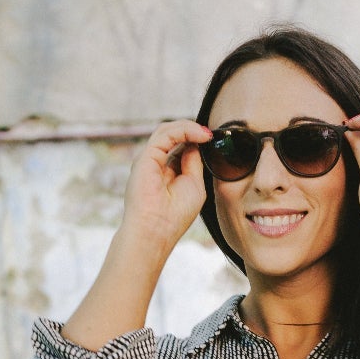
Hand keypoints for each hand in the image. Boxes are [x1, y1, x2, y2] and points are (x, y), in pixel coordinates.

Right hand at [119, 118, 214, 256]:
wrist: (157, 230)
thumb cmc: (174, 215)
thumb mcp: (194, 184)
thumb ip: (194, 163)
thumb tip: (197, 143)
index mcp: (166, 170)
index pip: (181, 145)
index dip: (197, 138)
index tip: (214, 139)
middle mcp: (155, 162)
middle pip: (173, 134)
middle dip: (193, 130)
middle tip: (211, 135)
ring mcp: (149, 159)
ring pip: (168, 130)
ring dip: (190, 128)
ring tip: (206, 134)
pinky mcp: (145, 157)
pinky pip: (165, 134)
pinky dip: (184, 130)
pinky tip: (200, 136)